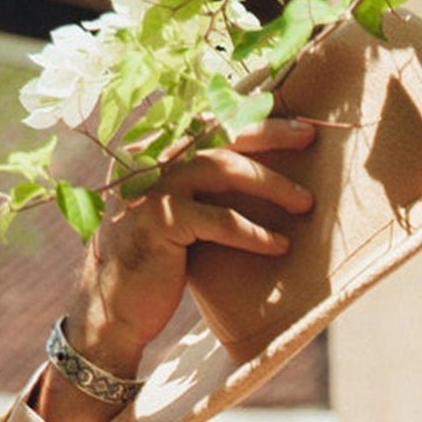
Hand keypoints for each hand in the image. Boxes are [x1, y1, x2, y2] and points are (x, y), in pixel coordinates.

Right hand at [39, 118, 316, 421]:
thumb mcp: (177, 215)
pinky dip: (254, 232)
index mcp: (154, 151)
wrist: (113, 309)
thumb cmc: (154, 263)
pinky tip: (280, 245)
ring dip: (271, 183)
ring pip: (222, 168)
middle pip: (218, 132)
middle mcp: (149, 160)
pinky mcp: (159, 222)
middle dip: (268, 131)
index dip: (248, 112)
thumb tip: (258, 168)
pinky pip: (219, 221)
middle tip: (309, 137)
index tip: (289, 113)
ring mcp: (151, 188)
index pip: (207, 121)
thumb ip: (203, 187)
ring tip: (306, 202)